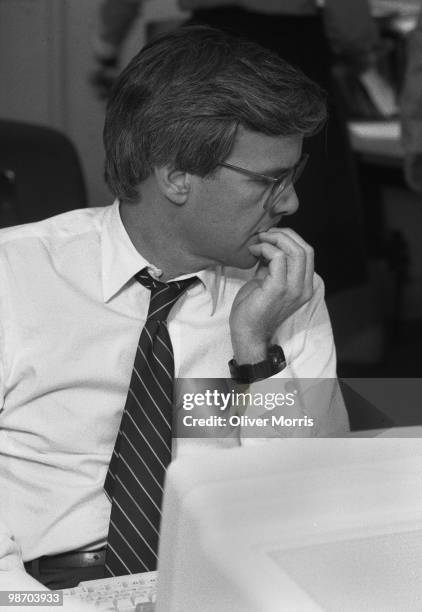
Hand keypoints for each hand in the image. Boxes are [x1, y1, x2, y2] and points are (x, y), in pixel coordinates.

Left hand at [229, 228, 313, 362]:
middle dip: (284, 234)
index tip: (270, 236)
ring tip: (259, 240)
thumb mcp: (267, 282)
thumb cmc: (254, 308)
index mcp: (304, 286)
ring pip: (296, 250)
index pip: (307, 252)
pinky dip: (266, 249)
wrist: (247, 333)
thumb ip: (273, 265)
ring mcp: (293, 289)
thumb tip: (269, 244)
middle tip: (264, 234)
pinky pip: (278, 258)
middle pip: (305, 248)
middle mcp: (304, 288)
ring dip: (275, 239)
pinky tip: (254, 251)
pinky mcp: (279, 289)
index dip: (291, 238)